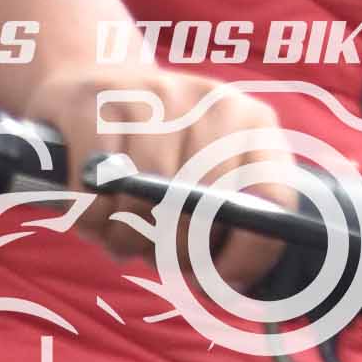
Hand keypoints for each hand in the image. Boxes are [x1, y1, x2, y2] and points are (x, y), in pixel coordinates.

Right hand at [24, 55, 319, 290]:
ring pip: (142, 200)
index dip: (247, 255)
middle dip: (173, 252)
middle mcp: (210, 102)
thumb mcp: (205, 172)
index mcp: (252, 123)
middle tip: (154, 251)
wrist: (91, 79)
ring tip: (119, 231)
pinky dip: (89, 217)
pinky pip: (94, 190)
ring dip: (125, 237)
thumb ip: (226, 220)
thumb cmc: (156, 149)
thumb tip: (222, 282)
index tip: (218, 281)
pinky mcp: (92, 101)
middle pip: (200, 208)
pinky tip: (92, 210)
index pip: (271, 199)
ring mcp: (150, 95)